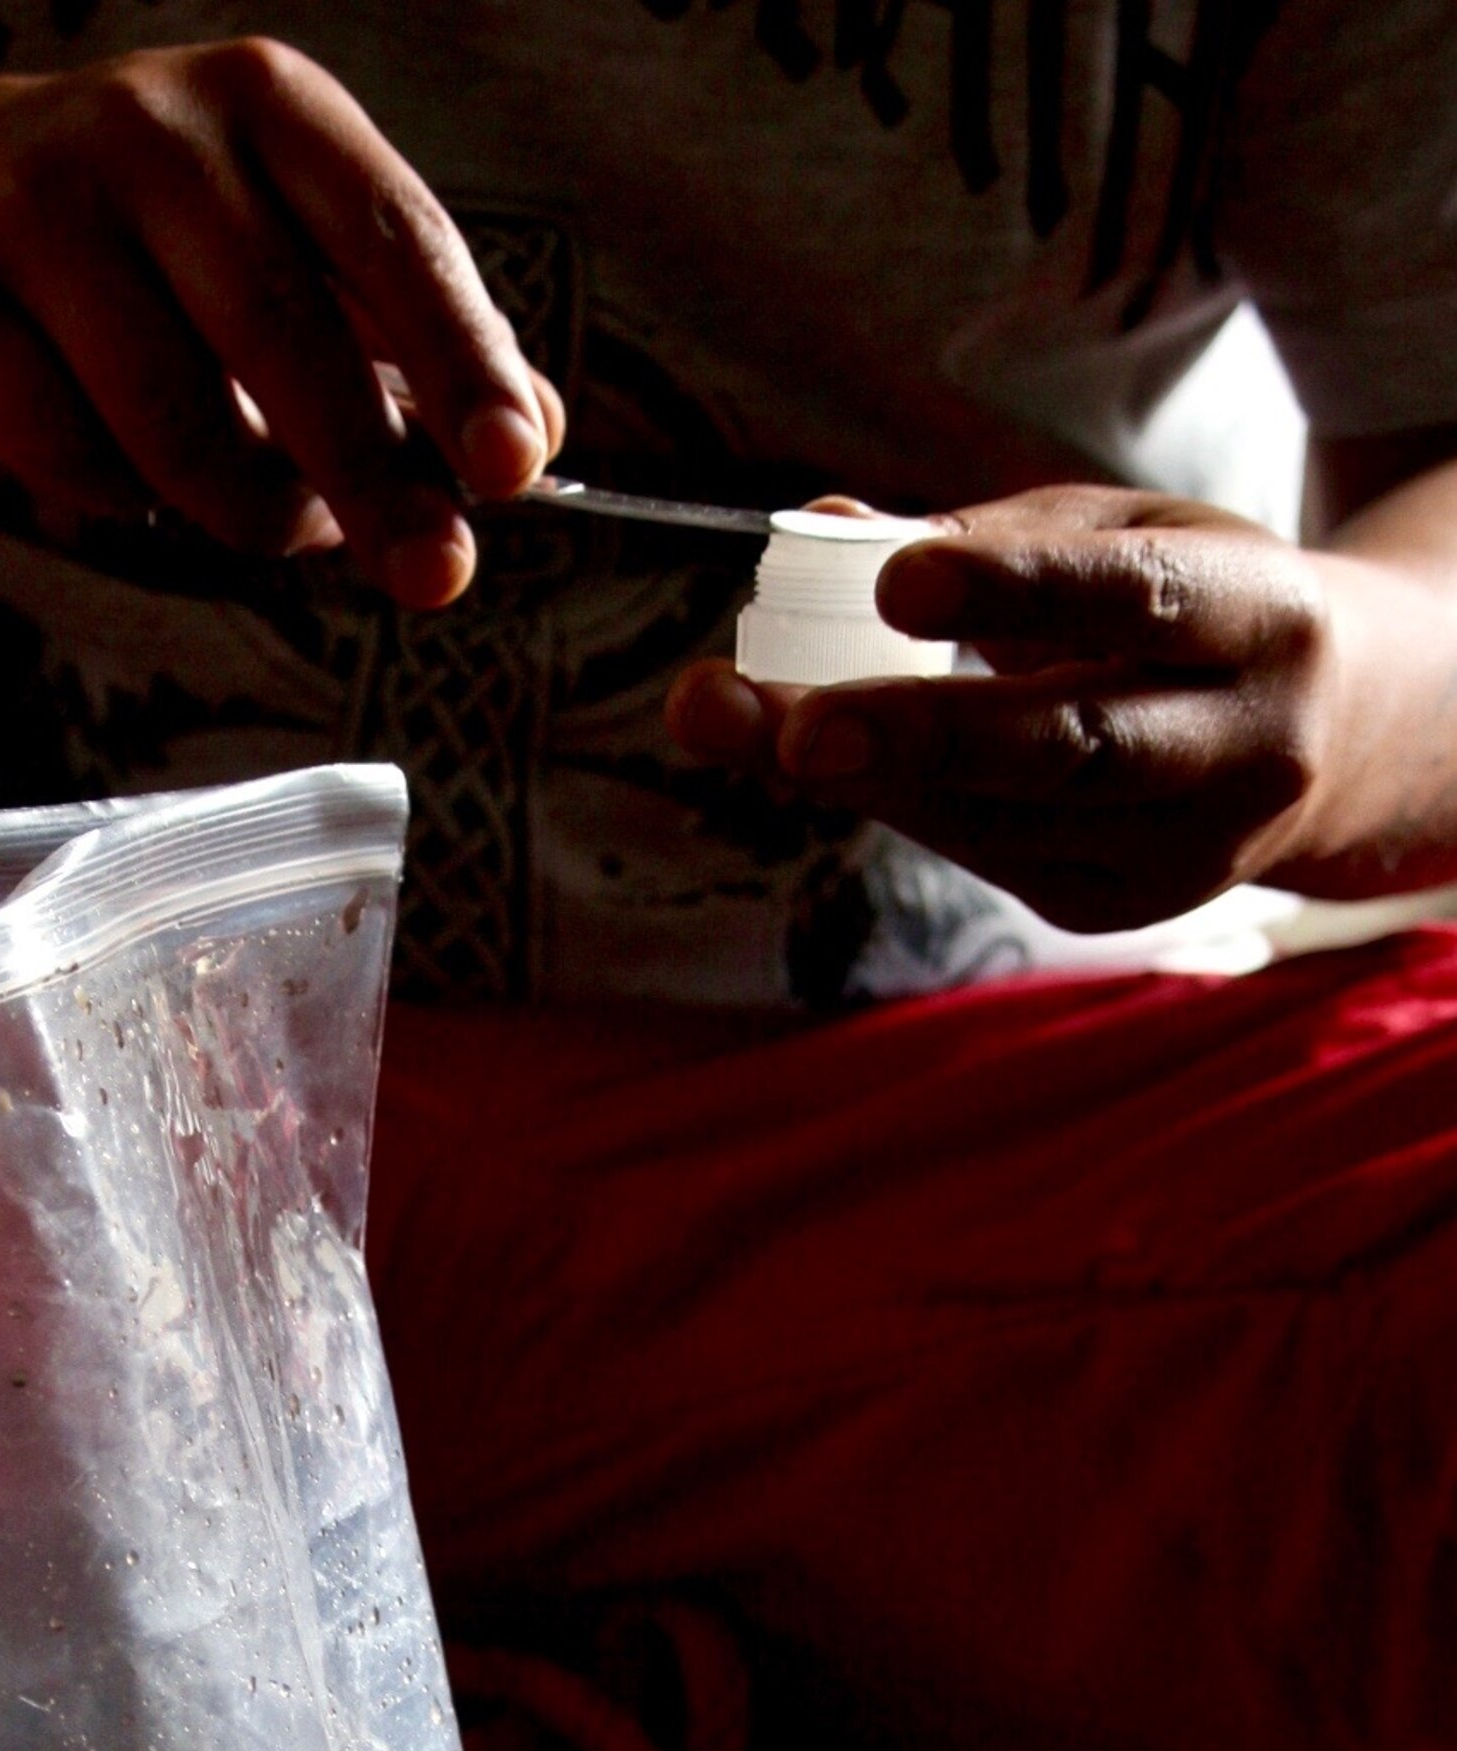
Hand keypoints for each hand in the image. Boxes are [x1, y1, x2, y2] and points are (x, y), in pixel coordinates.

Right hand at [0, 42, 560, 605]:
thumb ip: (416, 343)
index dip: (460, 362)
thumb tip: (538, 436)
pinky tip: (122, 461)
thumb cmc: (157, 249)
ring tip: (262, 512)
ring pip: (174, 424)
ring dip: (242, 506)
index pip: (392, 239)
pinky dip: (120, 497)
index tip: (511, 467)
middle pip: (284, 338)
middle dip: (371, 481)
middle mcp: (150, 127)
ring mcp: (31, 203)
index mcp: (270, 104)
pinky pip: (71, 457)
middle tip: (433, 576)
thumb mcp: (297, 251)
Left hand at [664, 486, 1348, 929]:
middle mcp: (1247, 748)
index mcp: (1263, 617)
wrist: (1329, 735)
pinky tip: (821, 760)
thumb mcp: (1118, 536)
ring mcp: (1191, 849)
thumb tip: (813, 526)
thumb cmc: (1187, 609)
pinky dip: (898, 802)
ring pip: (1008, 820)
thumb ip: (980, 538)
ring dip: (866, 778)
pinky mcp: (1126, 906)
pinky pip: (989, 855)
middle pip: (1070, 748)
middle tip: (794, 727)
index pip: (1136, 601)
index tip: (896, 579)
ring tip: (738, 725)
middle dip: (922, 738)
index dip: (1016, 590)